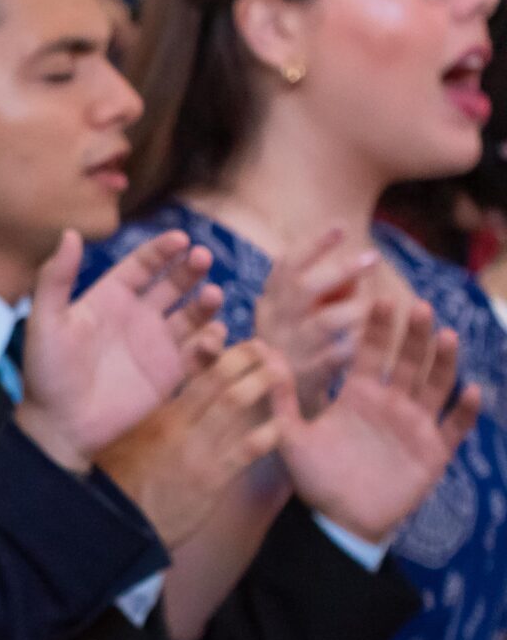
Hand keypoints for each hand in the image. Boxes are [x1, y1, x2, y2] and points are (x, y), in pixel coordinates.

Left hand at [17, 230, 218, 470]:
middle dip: (190, 269)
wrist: (60, 424)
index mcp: (109, 298)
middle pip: (173, 284)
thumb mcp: (46, 321)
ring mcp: (157, 345)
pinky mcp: (170, 374)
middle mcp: (137, 316)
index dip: (161, 251)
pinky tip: (211, 337)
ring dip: (206, 303)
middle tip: (202, 257)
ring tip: (211, 295)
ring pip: (192, 315)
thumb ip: (55, 278)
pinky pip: (200, 354)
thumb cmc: (47, 372)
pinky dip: (212, 344)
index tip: (181, 238)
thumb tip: (69, 232)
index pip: (142, 265)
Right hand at [96, 342, 288, 547]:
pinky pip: (244, 451)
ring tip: (280, 372)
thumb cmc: (119, 484)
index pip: (187, 373)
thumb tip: (168, 401)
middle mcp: (176, 426)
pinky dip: (266, 435)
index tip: (230, 341)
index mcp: (155, 414)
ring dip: (261, 386)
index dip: (211, 351)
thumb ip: (150, 419)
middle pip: (216, 382)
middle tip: (267, 348)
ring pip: (233, 407)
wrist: (117, 526)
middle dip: (245, 360)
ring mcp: (195, 452)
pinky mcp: (210, 481)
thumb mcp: (126, 442)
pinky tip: (281, 424)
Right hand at [253, 228, 383, 414]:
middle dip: (338, 270)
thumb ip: (320, 297)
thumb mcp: (293, 322)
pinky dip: (358, 347)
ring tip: (381, 305)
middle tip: (373, 258)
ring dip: (355, 310)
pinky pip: (336, 358)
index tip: (340, 227)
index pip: (284, 266)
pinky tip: (378, 343)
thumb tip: (357, 275)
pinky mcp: (303, 377)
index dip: (312, 246)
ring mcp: (286, 350)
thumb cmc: (288, 358)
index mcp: (268, 303)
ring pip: (324, 322)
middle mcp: (272, 323)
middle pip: (303, 289)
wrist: (258, 413)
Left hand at [281, 297, 481, 541]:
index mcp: (358, 396)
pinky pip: (454, 428)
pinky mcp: (433, 452)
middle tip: (417, 305)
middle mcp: (390, 404)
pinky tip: (471, 391)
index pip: (369, 354)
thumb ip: (280, 398)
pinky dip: (464, 411)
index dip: (375, 329)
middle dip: (412, 335)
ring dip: (442, 361)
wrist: (338, 520)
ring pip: (434, 386)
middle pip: (406, 362)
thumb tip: (262, 353)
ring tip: (445, 335)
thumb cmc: (315, 478)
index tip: (378, 299)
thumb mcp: (291, 437)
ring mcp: (414, 425)